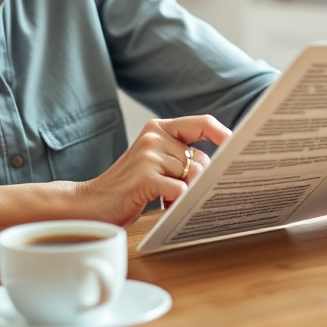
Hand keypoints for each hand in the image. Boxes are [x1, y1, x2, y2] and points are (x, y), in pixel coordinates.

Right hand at [76, 115, 230, 226]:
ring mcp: (149, 156)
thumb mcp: (154, 162)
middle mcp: (154, 137)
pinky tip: (161, 204)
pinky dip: (176, 202)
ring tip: (165, 198)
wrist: (91, 203)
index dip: (221, 132)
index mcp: (157, 128)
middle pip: (201, 159)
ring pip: (193, 176)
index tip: (235, 143)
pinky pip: (180, 190)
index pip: (200, 123)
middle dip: (195, 181)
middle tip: (175, 192)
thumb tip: (218, 166)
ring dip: (184, 194)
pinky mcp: (145, 177)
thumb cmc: (129, 186)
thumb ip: (179, 156)